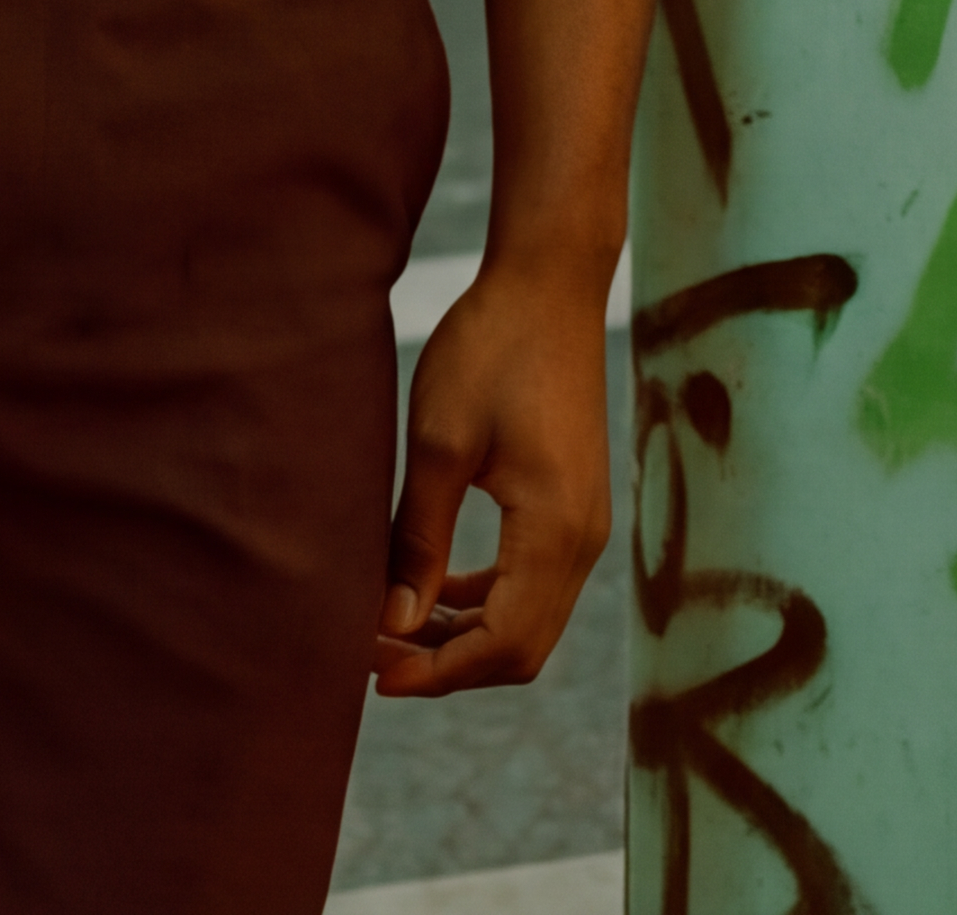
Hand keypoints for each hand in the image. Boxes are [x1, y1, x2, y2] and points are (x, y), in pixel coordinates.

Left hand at [370, 255, 613, 696]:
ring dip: (463, 633)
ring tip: (390, 625)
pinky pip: (531, 582)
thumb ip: (418, 537)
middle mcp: (583, 542)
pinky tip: (434, 585)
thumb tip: (395, 621)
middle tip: (371, 653)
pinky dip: (484, 598)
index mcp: (555, 532)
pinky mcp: (572, 507)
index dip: (437, 671)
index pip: (503, 645)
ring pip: (527, 619)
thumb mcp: (439, 442)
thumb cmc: (489, 347)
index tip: (373, 673)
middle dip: (447, 662)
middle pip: (520, 648)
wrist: (547, 283)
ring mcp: (584, 526)